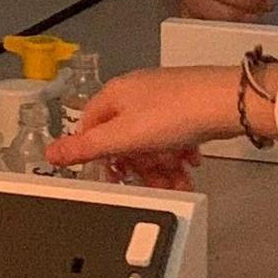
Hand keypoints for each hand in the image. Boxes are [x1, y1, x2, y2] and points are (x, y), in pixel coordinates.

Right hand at [47, 65, 246, 177]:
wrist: (227, 103)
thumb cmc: (177, 113)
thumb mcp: (123, 137)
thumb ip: (86, 147)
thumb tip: (51, 153)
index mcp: (115, 95)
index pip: (90, 127)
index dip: (99, 156)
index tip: (112, 175)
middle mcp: (137, 93)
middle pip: (124, 138)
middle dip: (138, 166)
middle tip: (151, 184)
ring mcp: (163, 99)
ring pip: (151, 141)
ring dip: (161, 166)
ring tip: (176, 182)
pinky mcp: (186, 107)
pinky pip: (173, 136)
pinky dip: (178, 155)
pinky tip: (188, 166)